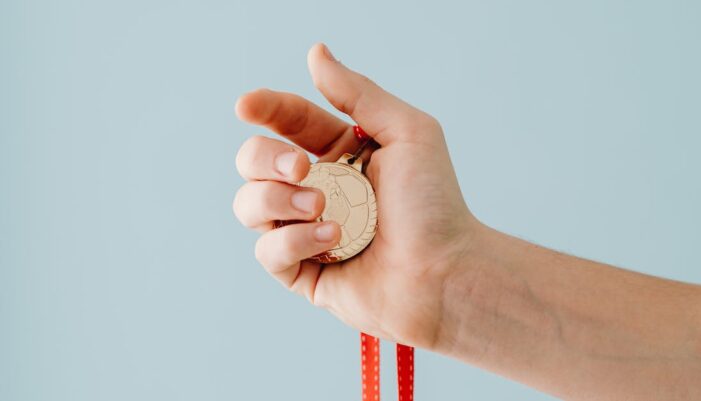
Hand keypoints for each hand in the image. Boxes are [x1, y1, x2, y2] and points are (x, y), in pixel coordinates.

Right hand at [232, 43, 480, 347]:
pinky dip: (294, 241)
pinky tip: (332, 239)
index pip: (288, 122)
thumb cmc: (435, 204)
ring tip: (321, 208)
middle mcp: (317, 188)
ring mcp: (304, 230)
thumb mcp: (407, 132)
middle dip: (265, 158)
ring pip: (249, 204)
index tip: (247, 105)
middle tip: (303, 168)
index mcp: (339, 153)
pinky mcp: (302, 271)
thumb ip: (358, 93)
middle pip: (253, 160)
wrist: (446, 272)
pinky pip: (267, 250)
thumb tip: (316, 54)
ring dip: (278, 200)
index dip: (264, 109)